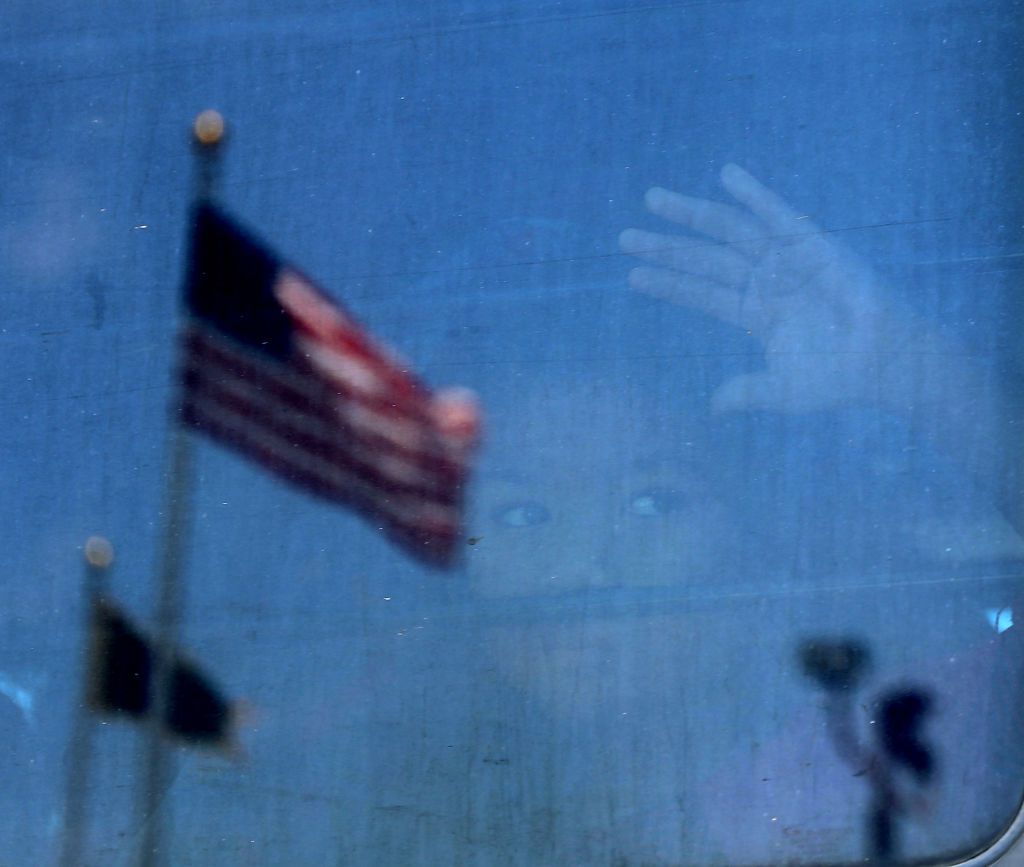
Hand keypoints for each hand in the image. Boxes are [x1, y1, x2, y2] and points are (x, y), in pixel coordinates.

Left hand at [619, 164, 940, 414]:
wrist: (885, 361)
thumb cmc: (839, 379)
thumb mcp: (784, 391)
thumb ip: (747, 392)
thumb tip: (713, 407)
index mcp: (755, 313)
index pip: (700, 294)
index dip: (667, 283)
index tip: (633, 275)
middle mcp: (764, 281)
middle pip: (703, 259)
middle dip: (665, 247)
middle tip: (624, 238)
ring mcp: (785, 260)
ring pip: (728, 231)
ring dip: (691, 214)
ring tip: (652, 199)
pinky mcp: (813, 244)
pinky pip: (779, 213)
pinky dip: (753, 193)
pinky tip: (725, 174)